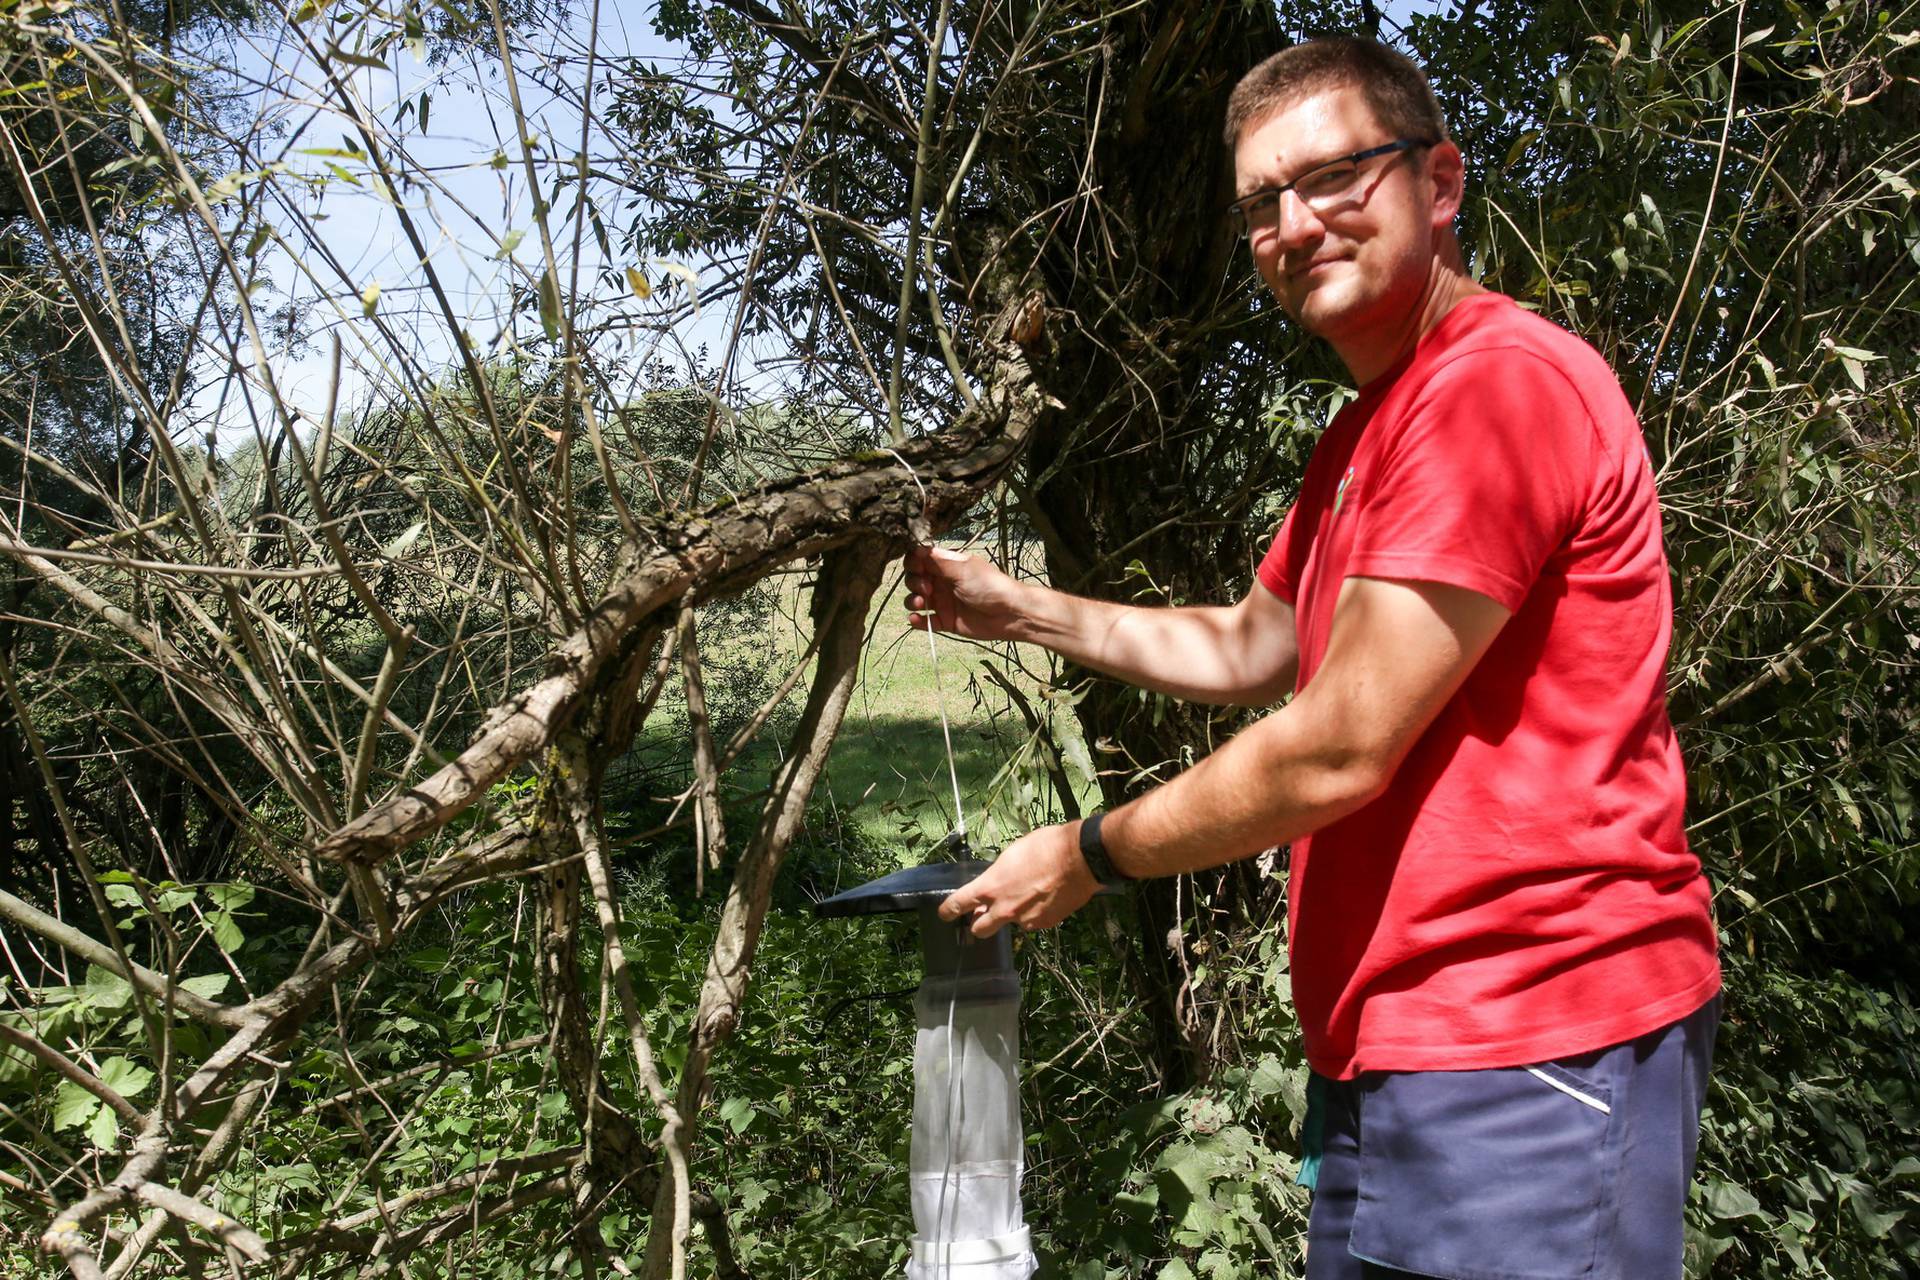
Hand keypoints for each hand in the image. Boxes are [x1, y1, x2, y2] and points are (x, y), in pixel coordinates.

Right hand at [903, 545, 1026, 639]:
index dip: (913, 563)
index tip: (917, 568)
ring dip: (912, 601)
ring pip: (915, 600)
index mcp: (947, 566)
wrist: (1009, 614)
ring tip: (922, 603)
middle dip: (914, 582)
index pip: (920, 560)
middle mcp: (942, 582)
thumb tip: (916, 548)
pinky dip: (917, 621)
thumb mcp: (963, 569)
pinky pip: (925, 622)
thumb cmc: (990, 586)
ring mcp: (943, 602)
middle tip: (927, 588)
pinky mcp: (946, 621)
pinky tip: (917, 620)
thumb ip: (938, 562)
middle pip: (914, 579)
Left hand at [937, 820, 1098, 937]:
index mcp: (991, 886)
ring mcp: (1024, 920)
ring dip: (1014, 915)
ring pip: (1011, 924)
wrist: (1080, 859)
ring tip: (1030, 895)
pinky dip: (1035, 914)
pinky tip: (1046, 897)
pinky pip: (1033, 922)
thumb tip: (998, 883)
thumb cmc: (1045, 847)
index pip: (959, 903)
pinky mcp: (1045, 924)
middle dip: (979, 923)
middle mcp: (1004, 908)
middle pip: (980, 929)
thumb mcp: (1013, 854)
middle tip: (985, 915)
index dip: (948, 910)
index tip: (944, 914)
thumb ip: (999, 874)